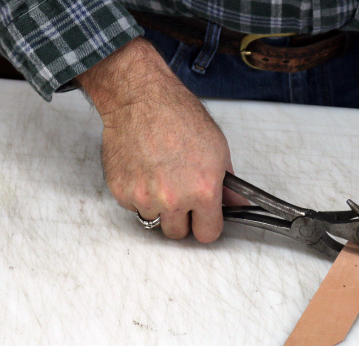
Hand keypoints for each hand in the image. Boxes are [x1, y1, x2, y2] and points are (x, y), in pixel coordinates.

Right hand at [76, 38, 247, 241]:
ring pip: (154, 220)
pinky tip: (144, 170)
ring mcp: (144, 198)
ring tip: (160, 176)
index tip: (204, 218)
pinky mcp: (121, 192)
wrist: (141, 99)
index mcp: (203, 191)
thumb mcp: (217, 150)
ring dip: (158, 206)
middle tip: (181, 194)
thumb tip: (236, 205)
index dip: (207, 225)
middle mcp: (173, 199)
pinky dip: (138, 194)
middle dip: (182, 218)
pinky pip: (134, 207)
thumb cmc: (179, 116)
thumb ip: (227, 186)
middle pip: (178, 234)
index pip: (207, 234)